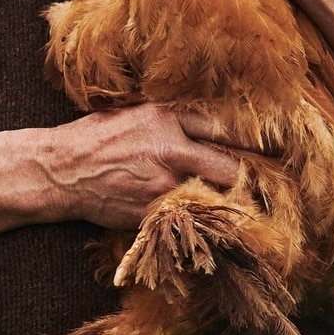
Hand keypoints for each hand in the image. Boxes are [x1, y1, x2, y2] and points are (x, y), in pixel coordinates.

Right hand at [36, 103, 250, 224]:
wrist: (62, 170)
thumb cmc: (95, 137)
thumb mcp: (135, 114)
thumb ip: (171, 119)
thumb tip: (208, 124)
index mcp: (166, 119)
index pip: (223, 128)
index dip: (252, 139)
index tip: (271, 147)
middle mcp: (171, 150)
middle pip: (229, 167)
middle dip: (250, 176)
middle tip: (270, 183)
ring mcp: (163, 185)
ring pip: (213, 196)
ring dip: (228, 201)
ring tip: (249, 205)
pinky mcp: (153, 212)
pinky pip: (188, 215)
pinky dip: (200, 217)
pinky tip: (211, 220)